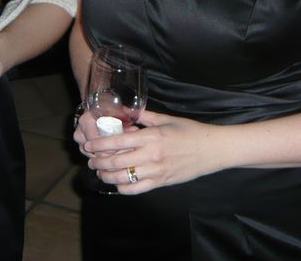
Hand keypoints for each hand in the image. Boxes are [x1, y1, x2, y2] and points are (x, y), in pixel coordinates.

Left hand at [81, 110, 219, 194]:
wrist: (211, 150)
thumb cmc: (190, 131)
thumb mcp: (167, 119)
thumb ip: (146, 117)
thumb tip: (128, 111)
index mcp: (151, 137)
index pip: (117, 142)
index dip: (99, 144)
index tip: (88, 145)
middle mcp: (150, 156)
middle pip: (115, 162)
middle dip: (98, 162)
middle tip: (91, 160)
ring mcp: (156, 171)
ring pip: (123, 178)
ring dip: (107, 176)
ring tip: (101, 172)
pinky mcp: (161, 183)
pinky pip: (136, 189)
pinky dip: (123, 188)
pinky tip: (119, 183)